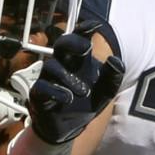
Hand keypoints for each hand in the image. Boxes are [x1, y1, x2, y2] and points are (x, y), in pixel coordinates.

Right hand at [22, 33, 124, 147]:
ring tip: (83, 92)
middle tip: (85, 49)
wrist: (70, 128)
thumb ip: (113, 76)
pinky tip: (68, 98)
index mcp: (78, 60)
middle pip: (61, 45)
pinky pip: (42, 87)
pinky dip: (55, 91)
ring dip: (68, 77)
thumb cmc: (86, 104)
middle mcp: (62, 65)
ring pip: (52, 66)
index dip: (84, 30)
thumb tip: (116, 61)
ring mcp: (48, 79)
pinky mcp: (39, 95)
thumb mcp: (105, 91)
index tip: (94, 26)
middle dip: (72, 43)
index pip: (79, 40)